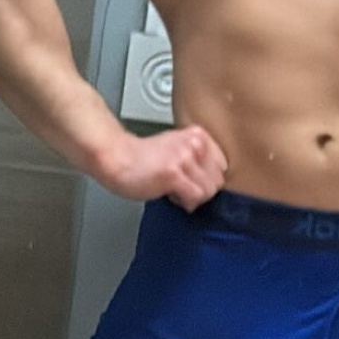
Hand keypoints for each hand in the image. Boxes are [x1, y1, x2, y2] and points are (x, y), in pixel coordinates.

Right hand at [104, 123, 226, 209]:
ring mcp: (184, 158)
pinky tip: (169, 193)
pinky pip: (194, 198)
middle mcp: (194, 144)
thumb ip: (199, 159)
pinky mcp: (174, 173)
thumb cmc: (143, 158)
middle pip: (217, 182)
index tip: (190, 179)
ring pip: (207, 192)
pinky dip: (183, 202)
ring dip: (190, 197)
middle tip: (179, 186)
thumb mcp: (178, 148)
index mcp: (198, 135)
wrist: (116, 158)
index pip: (222, 167)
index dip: (206, 179)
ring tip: (172, 188)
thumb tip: (215, 182)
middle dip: (199, 190)